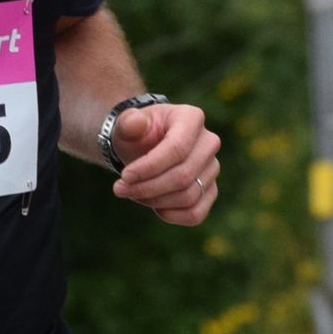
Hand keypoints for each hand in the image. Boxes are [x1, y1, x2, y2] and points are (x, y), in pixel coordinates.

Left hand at [110, 99, 220, 226]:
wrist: (146, 147)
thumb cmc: (138, 134)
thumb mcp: (127, 124)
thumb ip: (128, 122)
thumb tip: (135, 123)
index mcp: (192, 118)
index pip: (177, 148)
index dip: (149, 167)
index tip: (124, 177)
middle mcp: (209, 142)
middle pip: (183, 176)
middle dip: (148, 187)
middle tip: (120, 188)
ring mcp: (212, 168)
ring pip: (188, 196)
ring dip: (155, 201)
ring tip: (132, 193)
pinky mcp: (209, 191)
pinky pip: (195, 213)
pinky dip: (171, 216)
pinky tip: (153, 206)